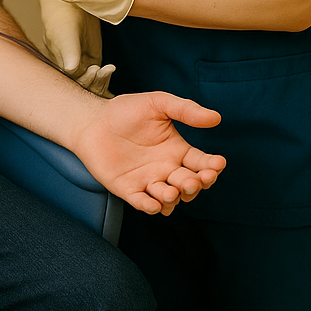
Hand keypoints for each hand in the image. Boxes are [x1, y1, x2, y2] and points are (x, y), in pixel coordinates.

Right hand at [35, 0, 114, 95]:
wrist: (71, 6)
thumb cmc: (63, 21)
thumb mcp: (66, 38)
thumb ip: (69, 55)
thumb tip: (71, 70)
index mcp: (60, 67)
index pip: (73, 84)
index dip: (85, 81)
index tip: (94, 69)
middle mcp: (71, 69)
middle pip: (84, 87)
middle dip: (94, 82)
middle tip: (101, 69)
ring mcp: (82, 65)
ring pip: (93, 83)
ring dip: (102, 80)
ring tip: (109, 68)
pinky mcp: (92, 60)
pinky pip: (100, 76)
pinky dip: (106, 78)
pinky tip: (110, 71)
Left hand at [72, 92, 225, 215]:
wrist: (93, 121)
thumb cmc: (126, 111)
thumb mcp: (158, 103)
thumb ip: (185, 109)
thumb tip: (216, 118)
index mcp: (177, 150)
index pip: (202, 163)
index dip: (212, 166)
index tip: (218, 163)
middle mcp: (167, 169)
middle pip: (189, 184)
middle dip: (194, 185)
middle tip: (193, 180)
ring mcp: (148, 181)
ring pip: (169, 198)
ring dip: (173, 198)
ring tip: (171, 191)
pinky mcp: (128, 189)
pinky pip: (143, 203)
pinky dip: (149, 207)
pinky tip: (152, 204)